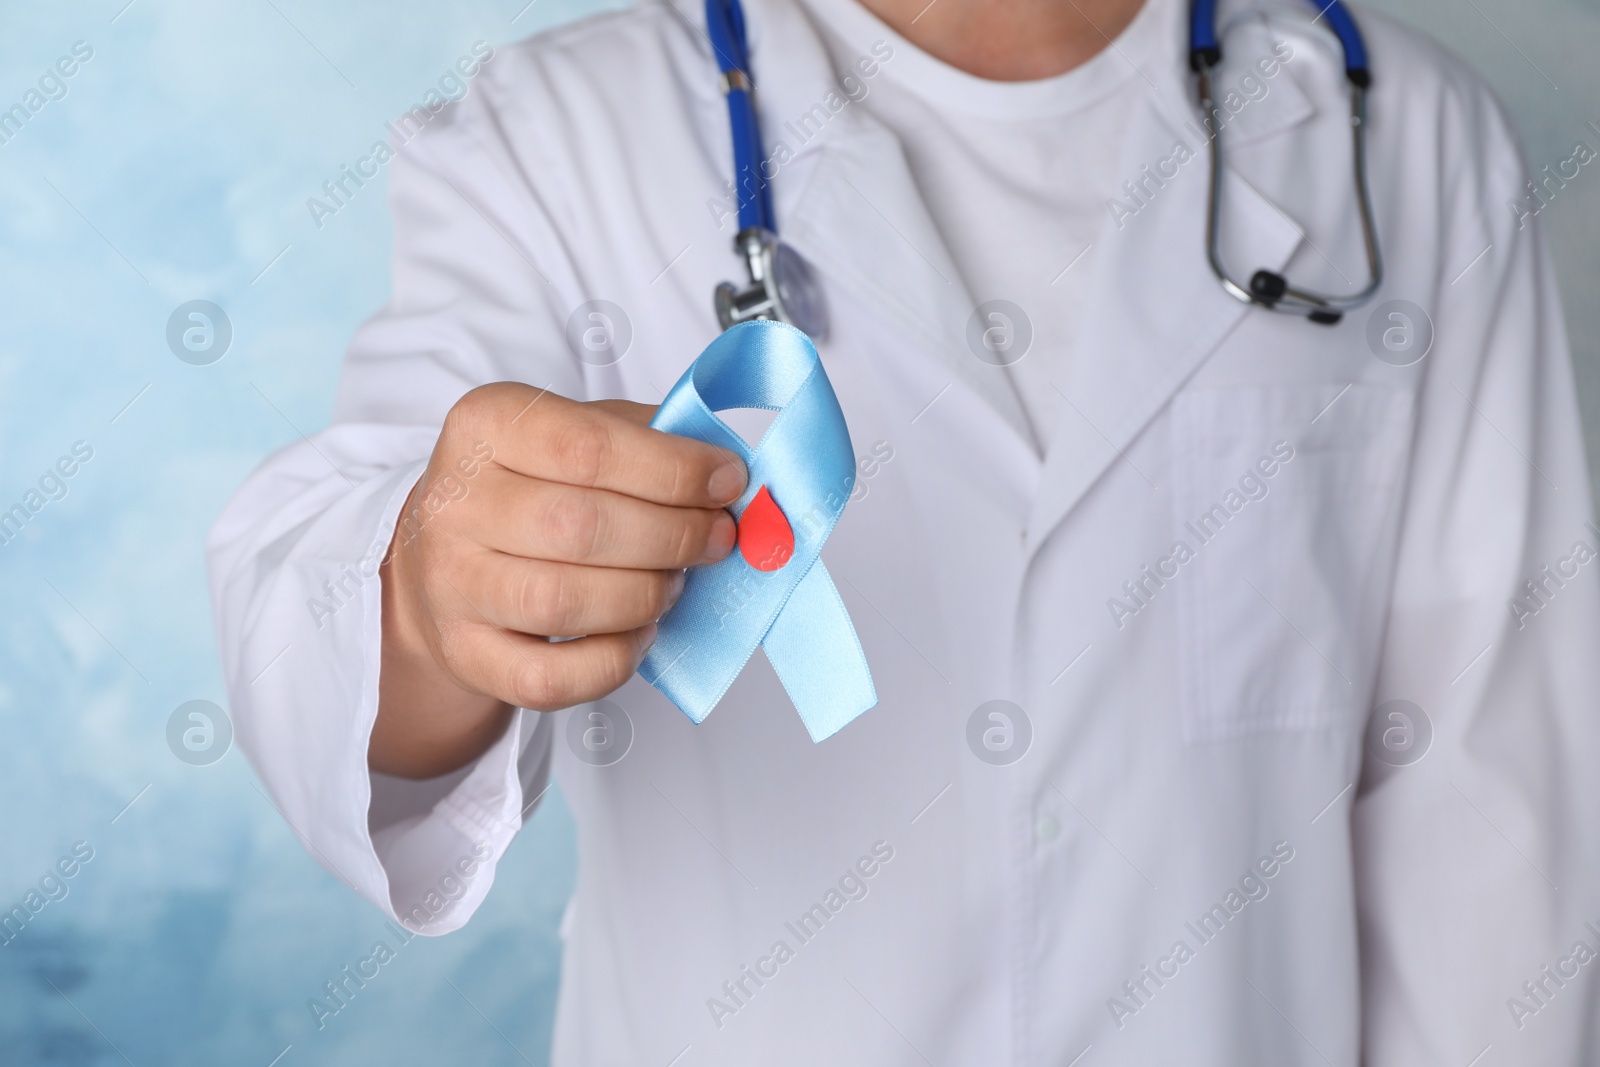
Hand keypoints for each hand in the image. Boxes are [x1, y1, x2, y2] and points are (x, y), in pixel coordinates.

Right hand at [372, 383, 745, 777]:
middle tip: (715, 538)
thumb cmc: (534, 486)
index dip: (674, 470)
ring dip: (646, 596)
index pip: (588, 447)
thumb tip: (727, 473)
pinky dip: (613, 661)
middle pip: (581, 527)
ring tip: (674, 581)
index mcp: (487, 426)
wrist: (448, 556)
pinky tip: (638, 633)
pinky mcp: (464, 654)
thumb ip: (652, 439)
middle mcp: (455, 503)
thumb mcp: (581, 431)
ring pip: (566, 603)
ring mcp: (452, 584)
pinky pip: (552, 677)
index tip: (728, 482)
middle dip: (673, 536)